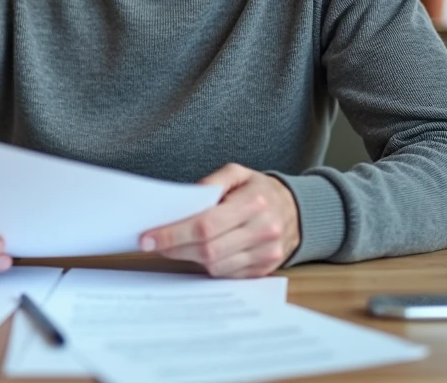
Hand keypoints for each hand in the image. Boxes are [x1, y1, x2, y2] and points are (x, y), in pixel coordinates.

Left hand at [140, 163, 300, 277]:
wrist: (298, 210)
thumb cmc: (260, 190)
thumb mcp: (238, 173)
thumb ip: (211, 182)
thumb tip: (183, 202)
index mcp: (254, 203)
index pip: (206, 225)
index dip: (174, 234)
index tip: (148, 238)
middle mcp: (262, 231)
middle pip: (208, 250)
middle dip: (174, 248)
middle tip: (152, 244)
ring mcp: (266, 254)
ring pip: (216, 266)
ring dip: (188, 259)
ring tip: (172, 247)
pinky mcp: (264, 270)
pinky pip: (227, 274)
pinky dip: (208, 266)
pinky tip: (198, 253)